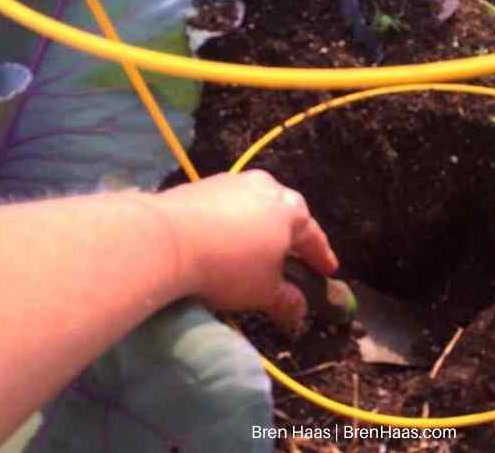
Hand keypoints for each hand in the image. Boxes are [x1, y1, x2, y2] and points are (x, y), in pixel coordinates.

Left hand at [150, 170, 337, 329]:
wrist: (166, 239)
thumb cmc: (230, 266)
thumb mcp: (264, 291)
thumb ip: (287, 301)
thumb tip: (299, 314)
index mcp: (292, 209)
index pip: (314, 237)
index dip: (321, 258)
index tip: (328, 272)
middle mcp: (266, 187)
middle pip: (284, 217)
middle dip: (288, 240)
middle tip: (289, 261)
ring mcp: (232, 181)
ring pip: (254, 209)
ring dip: (257, 230)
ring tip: (252, 252)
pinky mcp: (201, 185)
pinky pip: (225, 208)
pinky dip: (229, 225)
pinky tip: (221, 241)